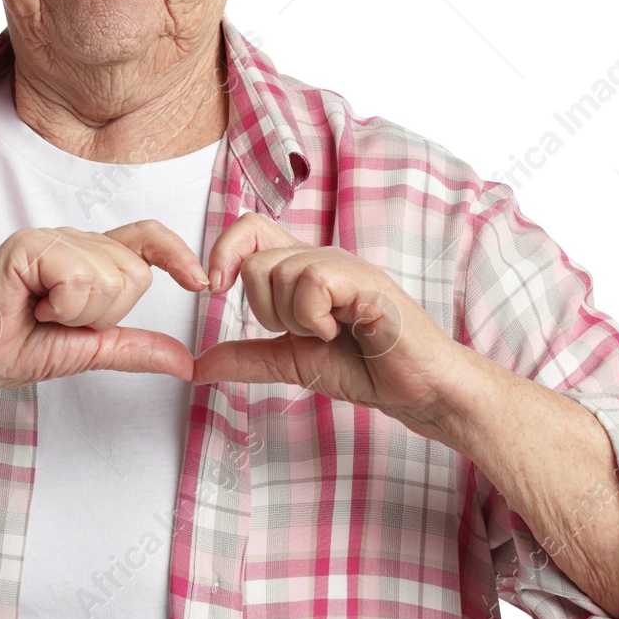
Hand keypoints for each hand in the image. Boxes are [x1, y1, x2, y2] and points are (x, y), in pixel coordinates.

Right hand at [0, 220, 209, 401]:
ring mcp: (51, 237)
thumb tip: (185, 362)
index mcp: (90, 257)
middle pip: (135, 272)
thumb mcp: (88, 350)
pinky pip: (79, 277)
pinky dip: (62, 306)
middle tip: (61, 320)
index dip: (177, 254)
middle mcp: (74, 240)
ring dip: (79, 313)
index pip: (147, 238)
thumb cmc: (15, 348)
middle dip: (105, 314)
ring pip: (110, 276)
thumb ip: (133, 347)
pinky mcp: (30, 245)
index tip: (201, 283)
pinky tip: (33, 306)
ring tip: (43, 313)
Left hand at [193, 212, 468, 435]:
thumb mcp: (292, 362)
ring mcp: (344, 266)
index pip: (249, 228)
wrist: (418, 389)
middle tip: (303, 332)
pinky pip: (312, 283)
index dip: (222, 252)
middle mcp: (321, 259)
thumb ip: (248, 358)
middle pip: (254, 259)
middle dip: (263, 310)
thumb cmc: (367, 368)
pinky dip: (315, 317)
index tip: (213, 290)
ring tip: (328, 334)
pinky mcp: (365, 280)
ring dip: (294, 319)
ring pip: (279, 272)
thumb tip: (199, 364)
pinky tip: (341, 331)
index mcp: (302, 270)